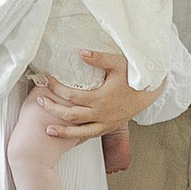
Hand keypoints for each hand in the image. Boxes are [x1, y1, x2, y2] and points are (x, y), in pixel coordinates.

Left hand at [34, 47, 150, 142]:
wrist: (151, 91)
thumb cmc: (135, 76)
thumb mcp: (118, 63)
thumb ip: (99, 58)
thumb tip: (81, 52)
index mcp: (101, 98)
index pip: (71, 95)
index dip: (56, 88)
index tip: (46, 79)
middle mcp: (101, 114)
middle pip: (71, 116)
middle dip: (53, 109)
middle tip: (39, 101)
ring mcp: (106, 123)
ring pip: (80, 132)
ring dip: (63, 132)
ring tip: (48, 130)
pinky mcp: (109, 127)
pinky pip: (91, 136)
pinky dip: (78, 137)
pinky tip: (68, 136)